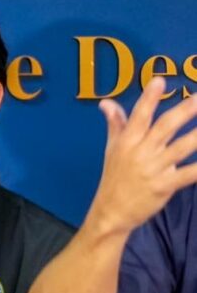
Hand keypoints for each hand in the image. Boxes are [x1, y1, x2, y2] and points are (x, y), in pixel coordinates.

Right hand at [89, 77, 196, 235]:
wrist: (111, 212)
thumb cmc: (114, 178)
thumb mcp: (112, 149)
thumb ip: (115, 123)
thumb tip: (106, 102)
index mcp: (127, 141)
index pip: (138, 115)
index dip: (149, 98)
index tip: (159, 81)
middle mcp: (140, 152)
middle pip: (164, 127)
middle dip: (184, 111)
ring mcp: (152, 170)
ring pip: (180, 148)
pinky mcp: (164, 186)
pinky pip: (187, 174)